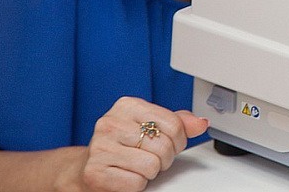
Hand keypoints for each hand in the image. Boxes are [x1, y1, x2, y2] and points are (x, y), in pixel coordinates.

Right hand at [80, 96, 208, 191]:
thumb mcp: (151, 126)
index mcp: (127, 105)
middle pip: (164, 146)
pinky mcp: (95, 172)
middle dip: (165, 158)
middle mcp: (110, 123)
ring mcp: (100, 147)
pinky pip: (135, 183)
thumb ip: (178, 122)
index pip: (174, 124)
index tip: (168, 144)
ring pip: (151, 166)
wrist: (87, 167)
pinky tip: (126, 176)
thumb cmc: (123, 146)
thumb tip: (201, 123)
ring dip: (151, 172)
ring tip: (138, 167)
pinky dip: (137, 185)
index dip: (178, 141)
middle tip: (151, 158)